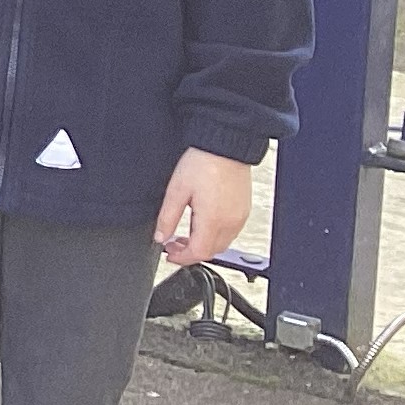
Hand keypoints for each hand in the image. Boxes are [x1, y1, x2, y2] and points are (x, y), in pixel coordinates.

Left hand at [154, 148, 254, 266]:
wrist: (226, 146)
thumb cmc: (203, 163)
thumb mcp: (177, 190)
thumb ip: (167, 217)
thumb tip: (160, 236)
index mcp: (213, 220)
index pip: (199, 253)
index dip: (181, 258)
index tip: (169, 255)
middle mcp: (231, 222)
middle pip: (211, 251)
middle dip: (191, 252)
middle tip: (173, 243)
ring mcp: (240, 217)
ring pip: (222, 243)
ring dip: (203, 243)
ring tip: (185, 233)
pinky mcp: (244, 210)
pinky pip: (230, 231)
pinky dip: (214, 234)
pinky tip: (202, 222)